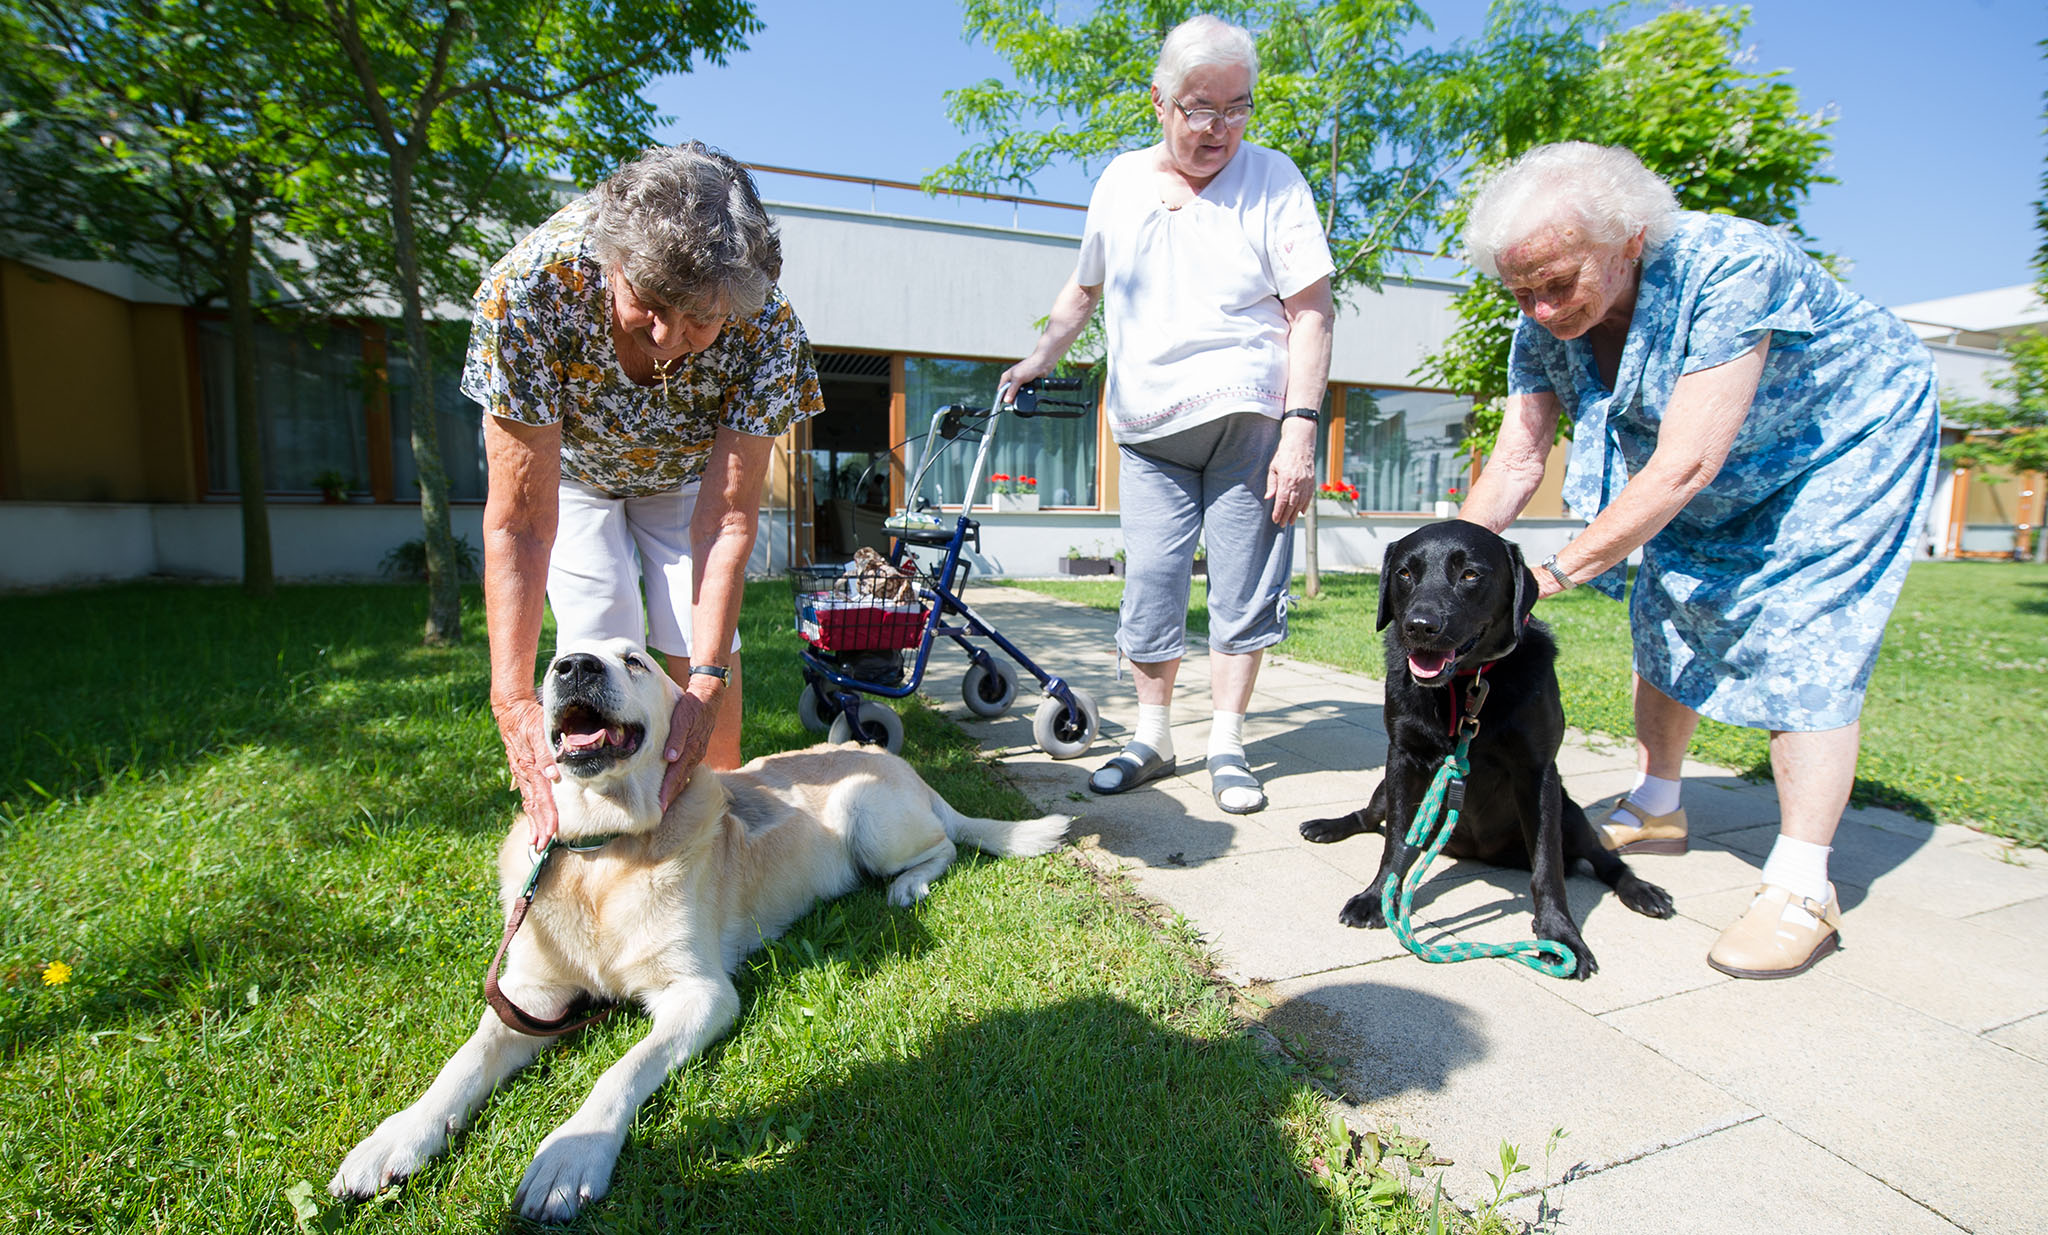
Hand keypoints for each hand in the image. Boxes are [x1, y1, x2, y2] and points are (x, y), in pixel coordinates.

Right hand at [493, 695, 559, 847]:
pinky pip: (527, 795)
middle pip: (534, 805)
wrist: (511, 711)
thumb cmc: (529, 719)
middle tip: (542, 847)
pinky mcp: (521, 771)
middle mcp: (524, 774)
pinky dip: (531, 810)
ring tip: (537, 841)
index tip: (552, 833)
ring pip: (529, 802)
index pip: (542, 797)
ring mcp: (521, 774)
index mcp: (530, 767)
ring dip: (535, 822)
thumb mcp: (539, 731)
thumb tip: (553, 775)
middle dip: (539, 827)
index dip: (548, 816)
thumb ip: (546, 753)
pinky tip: (535, 820)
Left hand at [657, 685, 720, 808]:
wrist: (709, 694)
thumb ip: (676, 738)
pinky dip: (680, 778)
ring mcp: (697, 752)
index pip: (676, 776)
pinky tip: (675, 782)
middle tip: (660, 814)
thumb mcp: (682, 718)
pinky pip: (688, 767)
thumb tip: (670, 758)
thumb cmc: (692, 706)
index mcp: (690, 750)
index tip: (660, 807)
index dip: (668, 792)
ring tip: (667, 802)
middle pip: (681, 781)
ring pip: (685, 776)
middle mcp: (695, 754)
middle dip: (671, 797)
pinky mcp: (697, 747)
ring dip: (676, 789)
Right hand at [996, 357, 1048, 407]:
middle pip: (1009, 394)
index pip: (1001, 391)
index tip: (1004, 405)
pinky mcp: (1027, 384)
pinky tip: (1029, 392)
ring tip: (1024, 394)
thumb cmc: (1029, 366)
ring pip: (1018, 394)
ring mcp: (1020, 382)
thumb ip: (1012, 390)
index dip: (1002, 398)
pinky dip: (1027, 394)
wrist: (1043, 363)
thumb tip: (1006, 400)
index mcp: (1006, 377)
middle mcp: (1012, 380)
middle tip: (1015, 401)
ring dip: (1021, 396)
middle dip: (1013, 398)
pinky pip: (1025, 393)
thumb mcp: (1018, 378)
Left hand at [1264, 422, 1316, 526]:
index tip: (1275, 520)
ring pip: (1301, 502)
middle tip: (1282, 524)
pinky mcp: (1311, 481)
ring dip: (1296, 514)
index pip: (1282, 500)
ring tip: (1291, 521)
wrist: (1300, 443)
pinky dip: (1305, 505)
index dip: (1279, 512)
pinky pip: (1309, 496)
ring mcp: (1306, 482)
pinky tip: (1301, 512)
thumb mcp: (1273, 467)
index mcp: (1286, 480)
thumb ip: (1271, 483)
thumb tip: (1268, 498)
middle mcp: (1298, 483)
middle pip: (1292, 504)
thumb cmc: (1284, 454)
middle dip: (1287, 516)